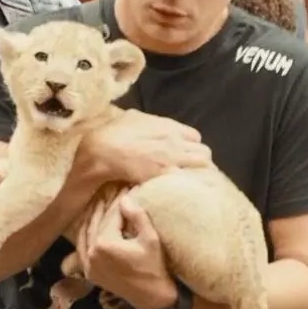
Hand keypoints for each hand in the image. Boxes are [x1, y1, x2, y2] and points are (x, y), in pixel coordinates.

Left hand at [77, 195, 176, 308]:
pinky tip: (88, 224)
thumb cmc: (155, 267)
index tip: (126, 188)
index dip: (120, 200)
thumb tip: (124, 198)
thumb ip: (137, 216)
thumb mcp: (151, 239)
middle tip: (112, 190)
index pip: (112, 216)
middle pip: (98, 223)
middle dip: (106, 206)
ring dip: (92, 218)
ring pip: (86, 234)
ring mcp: (88, 264)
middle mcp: (92, 253)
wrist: (152, 297)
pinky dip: (84, 235)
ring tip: (99, 202)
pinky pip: (82, 249)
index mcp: (106, 244)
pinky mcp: (89, 272)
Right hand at [78, 111, 211, 184]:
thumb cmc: (114, 132)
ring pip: (203, 168)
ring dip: (198, 174)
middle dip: (199, 162)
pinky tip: (182, 191)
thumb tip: (153, 125)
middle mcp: (176, 142)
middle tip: (189, 171)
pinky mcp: (166, 176)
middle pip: (204, 153)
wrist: (102, 150)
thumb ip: (150, 122)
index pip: (196, 137)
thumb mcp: (134, 117)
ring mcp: (173, 160)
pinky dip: (189, 186)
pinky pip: (190, 181)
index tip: (186, 154)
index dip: (191, 146)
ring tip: (188, 182)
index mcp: (169, 127)